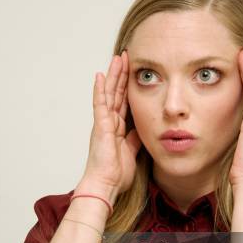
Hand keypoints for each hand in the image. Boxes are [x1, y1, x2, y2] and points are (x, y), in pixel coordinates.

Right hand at [80, 50, 141, 194]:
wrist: (105, 185)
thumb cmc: (116, 174)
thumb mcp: (132, 151)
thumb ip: (136, 138)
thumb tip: (143, 128)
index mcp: (117, 129)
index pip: (124, 102)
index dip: (128, 86)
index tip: (134, 72)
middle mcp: (109, 123)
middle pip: (116, 93)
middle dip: (121, 75)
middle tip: (125, 57)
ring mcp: (103, 123)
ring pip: (109, 94)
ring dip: (113, 76)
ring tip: (117, 59)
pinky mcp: (100, 126)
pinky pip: (100, 104)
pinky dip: (100, 90)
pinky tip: (101, 76)